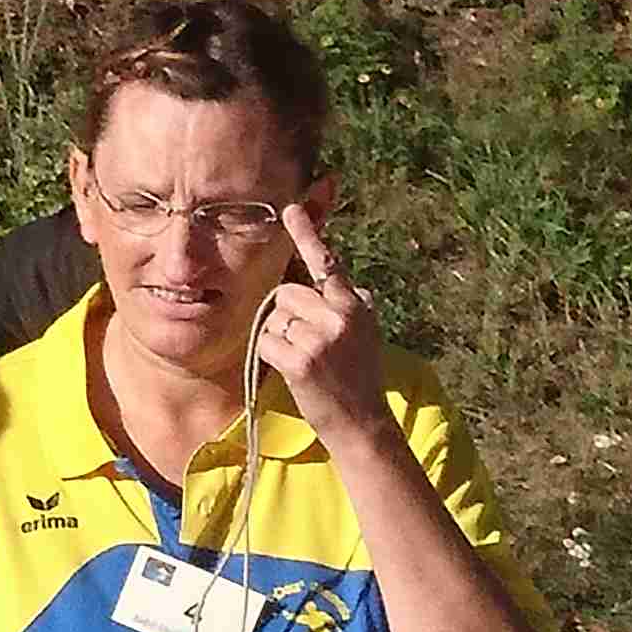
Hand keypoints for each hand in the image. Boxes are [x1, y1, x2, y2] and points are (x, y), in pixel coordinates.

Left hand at [253, 204, 390, 440]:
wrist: (362, 423)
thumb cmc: (360, 378)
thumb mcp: (366, 334)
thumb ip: (355, 307)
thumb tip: (353, 286)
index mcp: (356, 305)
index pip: (328, 264)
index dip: (307, 236)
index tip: (291, 209)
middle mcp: (339, 316)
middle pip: (287, 292)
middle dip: (287, 314)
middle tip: (308, 344)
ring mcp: (319, 338)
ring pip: (273, 317)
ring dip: (278, 337)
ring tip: (306, 360)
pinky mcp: (299, 361)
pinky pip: (265, 341)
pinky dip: (270, 355)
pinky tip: (293, 371)